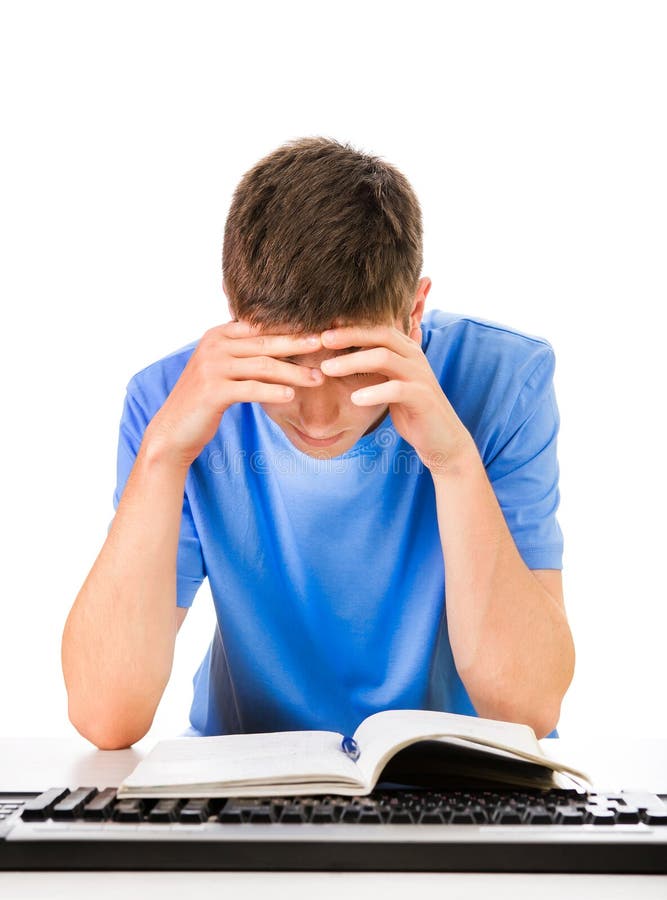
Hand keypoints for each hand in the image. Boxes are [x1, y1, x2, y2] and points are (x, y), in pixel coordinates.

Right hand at [145, 320, 323, 468]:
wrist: (174, 429)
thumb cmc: (205, 400)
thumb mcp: (224, 370)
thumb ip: (245, 354)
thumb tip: (284, 344)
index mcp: (218, 334)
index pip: (260, 327)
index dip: (290, 328)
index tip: (317, 329)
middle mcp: (214, 345)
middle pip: (265, 342)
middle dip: (298, 343)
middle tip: (326, 344)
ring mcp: (211, 367)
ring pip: (263, 366)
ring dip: (294, 371)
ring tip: (317, 378)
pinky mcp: (212, 390)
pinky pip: (250, 389)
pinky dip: (273, 392)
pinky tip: (291, 395)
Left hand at [319, 323, 475, 474]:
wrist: (442, 438)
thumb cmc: (412, 410)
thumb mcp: (392, 382)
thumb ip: (377, 366)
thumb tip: (346, 353)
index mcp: (407, 350)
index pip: (377, 329)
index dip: (351, 326)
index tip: (323, 329)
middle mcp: (415, 357)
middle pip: (380, 336)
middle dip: (349, 336)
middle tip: (322, 340)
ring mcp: (420, 376)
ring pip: (384, 358)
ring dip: (352, 361)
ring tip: (327, 369)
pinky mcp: (422, 398)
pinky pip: (396, 389)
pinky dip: (374, 392)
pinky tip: (354, 398)